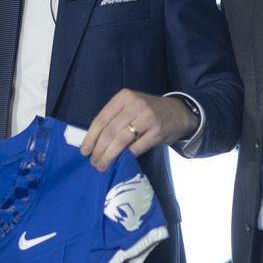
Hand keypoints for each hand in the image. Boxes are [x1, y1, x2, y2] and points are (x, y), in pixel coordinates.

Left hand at [80, 90, 198, 170]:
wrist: (178, 112)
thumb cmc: (148, 111)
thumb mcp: (130, 106)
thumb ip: (114, 118)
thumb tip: (93, 142)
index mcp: (124, 97)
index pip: (101, 119)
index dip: (91, 137)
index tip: (84, 151)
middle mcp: (135, 105)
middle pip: (110, 131)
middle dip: (99, 150)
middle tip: (94, 163)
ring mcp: (147, 118)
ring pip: (121, 141)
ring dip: (109, 156)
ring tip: (102, 166)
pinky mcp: (157, 132)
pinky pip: (136, 148)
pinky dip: (126, 157)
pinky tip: (120, 163)